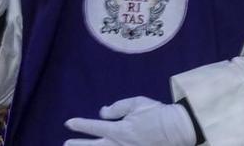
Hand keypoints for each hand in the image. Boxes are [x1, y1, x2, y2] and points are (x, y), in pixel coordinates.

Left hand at [64, 98, 195, 145]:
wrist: (177, 129)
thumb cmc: (158, 114)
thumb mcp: (138, 103)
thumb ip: (118, 107)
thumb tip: (102, 112)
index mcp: (119, 129)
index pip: (94, 127)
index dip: (80, 125)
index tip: (69, 123)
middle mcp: (118, 144)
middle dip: (78, 144)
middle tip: (66, 143)